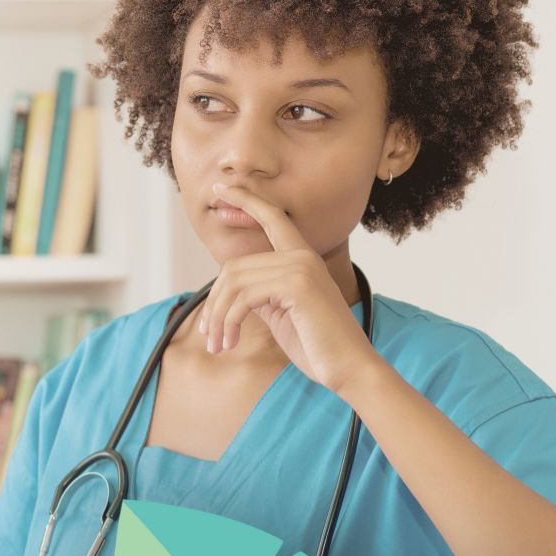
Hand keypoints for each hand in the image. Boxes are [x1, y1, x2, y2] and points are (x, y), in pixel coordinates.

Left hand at [199, 182, 379, 395]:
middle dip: (213, 304)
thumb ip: (259, 293)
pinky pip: (244, 297)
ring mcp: (301, 267)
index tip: (219, 187)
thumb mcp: (280, 313)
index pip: (271, 217)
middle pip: (234, 267)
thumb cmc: (316, 345)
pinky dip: (229, 322)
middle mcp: (302, 256)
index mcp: (301, 258)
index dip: (245, 199)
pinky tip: (230, 342)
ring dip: (218, 318)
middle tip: (206, 335)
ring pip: (234, 283)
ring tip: (217, 344)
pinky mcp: (298, 285)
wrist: (348, 368)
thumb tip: (228, 286)